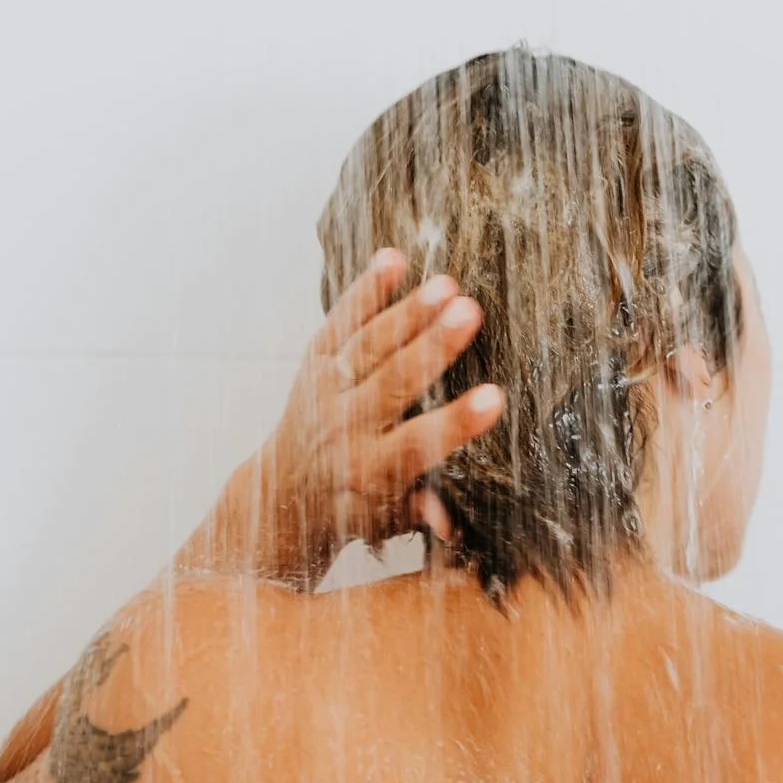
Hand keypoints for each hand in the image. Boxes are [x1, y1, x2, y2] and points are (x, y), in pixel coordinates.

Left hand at [197, 248, 503, 586]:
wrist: (286, 491)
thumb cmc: (357, 507)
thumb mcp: (389, 522)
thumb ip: (420, 514)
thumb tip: (450, 524)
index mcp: (373, 469)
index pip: (419, 443)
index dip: (458, 422)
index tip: (495, 398)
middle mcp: (346, 426)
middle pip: (393, 382)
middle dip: (433, 346)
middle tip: (470, 312)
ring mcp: (326, 389)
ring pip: (370, 345)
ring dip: (409, 312)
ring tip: (447, 284)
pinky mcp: (315, 361)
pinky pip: (341, 321)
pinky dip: (366, 290)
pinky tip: (394, 259)